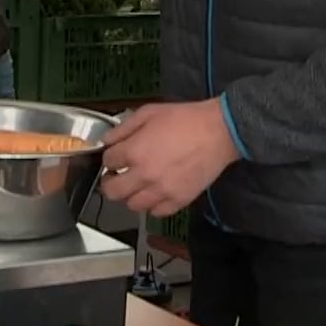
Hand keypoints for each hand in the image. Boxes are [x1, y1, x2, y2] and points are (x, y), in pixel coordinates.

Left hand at [99, 100, 241, 217]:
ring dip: (130, 195)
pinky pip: (156, 213)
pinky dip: (152, 205)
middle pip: (112, 191)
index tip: (115, 156)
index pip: (107, 162)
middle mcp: (144, 175)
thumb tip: (108, 141)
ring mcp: (162, 191)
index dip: (109, 157)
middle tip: (115, 176)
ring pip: (132, 206)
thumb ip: (123, 128)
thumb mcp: (148, 113)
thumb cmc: (184, 119)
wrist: (218, 132)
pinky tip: (154, 193)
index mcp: (135, 152)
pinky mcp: (179, 200)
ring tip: (136, 185)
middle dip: (109, 183)